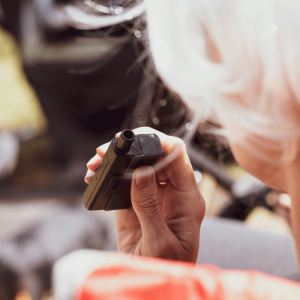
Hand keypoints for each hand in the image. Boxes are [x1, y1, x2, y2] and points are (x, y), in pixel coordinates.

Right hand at [85, 127, 205, 262]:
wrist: (150, 288)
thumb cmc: (165, 268)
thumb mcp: (159, 242)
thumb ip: (150, 206)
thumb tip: (141, 172)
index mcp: (187, 199)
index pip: (177, 157)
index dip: (159, 143)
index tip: (136, 141)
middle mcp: (171, 192)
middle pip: (156, 155)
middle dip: (132, 148)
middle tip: (107, 150)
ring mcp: (151, 195)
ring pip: (137, 165)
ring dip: (117, 160)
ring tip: (96, 163)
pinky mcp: (133, 202)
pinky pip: (122, 181)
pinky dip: (108, 175)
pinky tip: (95, 176)